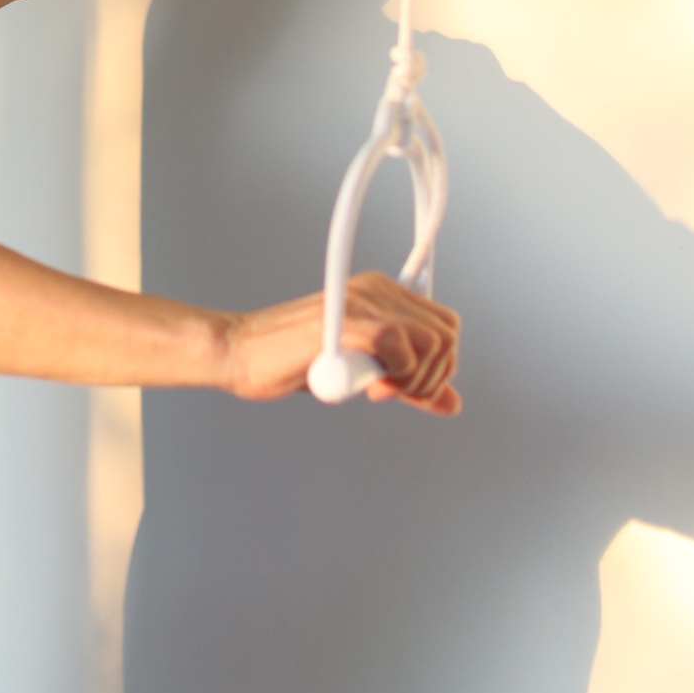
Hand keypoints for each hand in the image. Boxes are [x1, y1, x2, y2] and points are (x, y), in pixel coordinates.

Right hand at [223, 272, 460, 415]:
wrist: (241, 352)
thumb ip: (408, 382)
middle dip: (431, 376)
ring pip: (432, 341)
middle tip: (391, 391)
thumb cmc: (293, 361)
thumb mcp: (363, 371)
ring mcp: (363, 301)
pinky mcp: (349, 320)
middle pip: (447, 334)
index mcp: (380, 293)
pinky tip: (365, 384)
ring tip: (376, 388)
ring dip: (413, 379)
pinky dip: (393, 374)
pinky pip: (400, 346)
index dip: (438, 366)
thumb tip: (452, 403)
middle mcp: (376, 289)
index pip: (444, 325)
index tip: (408, 388)